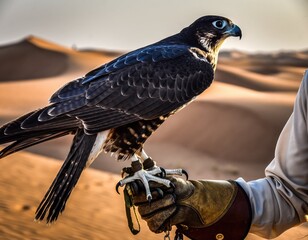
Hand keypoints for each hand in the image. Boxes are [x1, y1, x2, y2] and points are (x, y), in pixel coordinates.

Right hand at [129, 176, 244, 233]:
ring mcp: (149, 215)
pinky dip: (165, 216)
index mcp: (144, 191)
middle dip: (156, 201)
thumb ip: (155, 180)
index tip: (157, 191)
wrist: (190, 199)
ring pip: (146, 214)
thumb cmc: (178, 187)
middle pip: (140, 205)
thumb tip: (145, 180)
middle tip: (170, 196)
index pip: (134, 194)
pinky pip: (154, 223)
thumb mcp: (168, 180)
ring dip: (162, 207)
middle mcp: (144, 203)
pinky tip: (173, 210)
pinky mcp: (155, 225)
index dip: (142, 193)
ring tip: (174, 201)